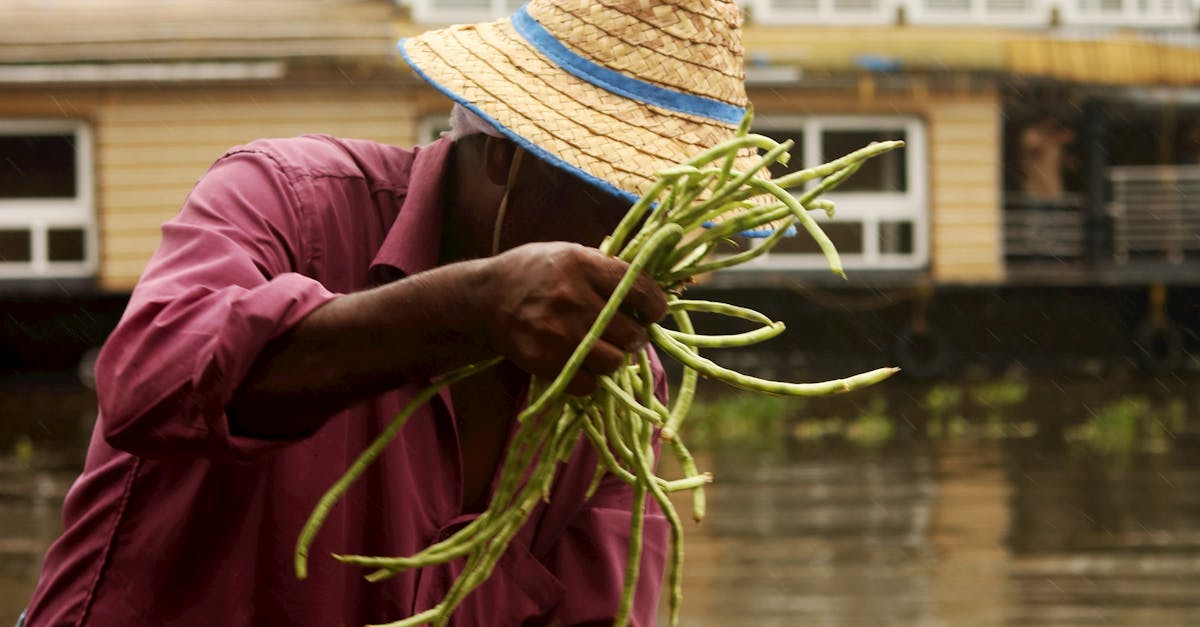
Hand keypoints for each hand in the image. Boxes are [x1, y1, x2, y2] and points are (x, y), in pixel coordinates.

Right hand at [476, 242, 667, 395]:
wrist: (482, 298)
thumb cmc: (531, 272)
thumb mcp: (568, 253)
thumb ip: (604, 269)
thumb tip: (647, 292)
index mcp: (582, 265)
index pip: (639, 289)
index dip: (655, 305)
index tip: (654, 311)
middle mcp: (572, 298)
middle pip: (631, 333)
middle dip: (635, 337)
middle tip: (628, 335)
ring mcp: (558, 333)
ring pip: (613, 362)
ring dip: (613, 359)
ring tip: (603, 349)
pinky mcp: (544, 362)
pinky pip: (588, 384)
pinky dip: (589, 379)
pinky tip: (581, 364)